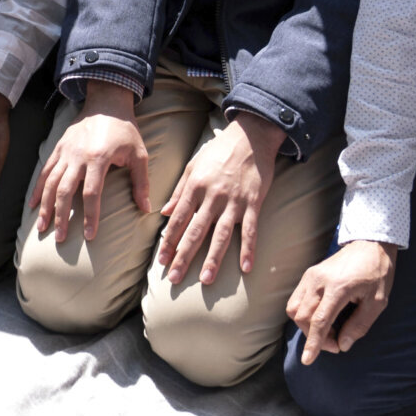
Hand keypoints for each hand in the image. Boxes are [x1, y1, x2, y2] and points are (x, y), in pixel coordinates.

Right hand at [28, 83, 149, 243]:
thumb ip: (141, 182)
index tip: (90, 236)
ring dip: (45, 206)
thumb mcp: (139, 154)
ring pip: (50, 182)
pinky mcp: (58, 148)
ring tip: (41, 227)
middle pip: (65, 191)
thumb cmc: (125, 130)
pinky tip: (32, 205)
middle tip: (59, 238)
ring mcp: (65, 152)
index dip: (91, 216)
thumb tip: (146, 209)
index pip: (92, 193)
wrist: (106, 102)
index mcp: (98, 158)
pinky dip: (37, 188)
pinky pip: (45, 171)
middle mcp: (77, 156)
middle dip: (60, 216)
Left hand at [155, 112, 284, 285]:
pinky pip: (251, 229)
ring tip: (205, 279)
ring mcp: (234, 200)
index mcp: (194, 187)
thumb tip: (163, 213)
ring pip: (221, 234)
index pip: (178, 219)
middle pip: (195, 231)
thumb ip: (179, 191)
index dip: (169, 241)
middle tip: (174, 279)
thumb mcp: (192, 166)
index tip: (161, 261)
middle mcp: (212, 196)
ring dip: (213, 258)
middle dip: (183, 256)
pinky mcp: (254, 202)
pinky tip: (245, 267)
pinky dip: (248, 249)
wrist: (250, 136)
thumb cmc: (218, 151)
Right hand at [286, 239, 398, 364]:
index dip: (314, 343)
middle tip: (336, 343)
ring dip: (307, 326)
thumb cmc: (377, 274)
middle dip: (315, 337)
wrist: (370, 245)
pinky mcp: (308, 274)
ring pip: (295, 308)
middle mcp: (319, 281)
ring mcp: (310, 276)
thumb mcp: (377, 302)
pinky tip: (323, 317)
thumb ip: (359, 325)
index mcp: (338, 288)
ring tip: (329, 330)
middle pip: (303, 317)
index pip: (319, 320)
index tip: (308, 360)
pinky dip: (304, 314)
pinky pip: (297, 299)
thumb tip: (342, 345)